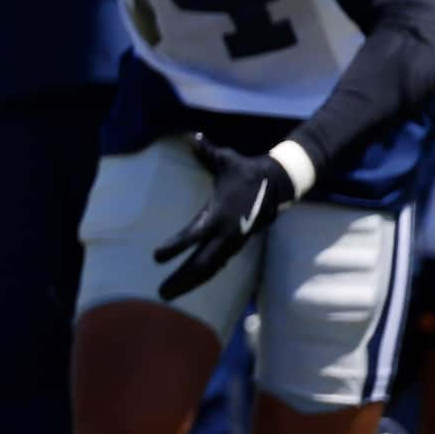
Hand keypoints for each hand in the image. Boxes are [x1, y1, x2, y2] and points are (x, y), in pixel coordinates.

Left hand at [153, 135, 293, 300]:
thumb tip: (193, 138)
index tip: (156, 257)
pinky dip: (203, 277)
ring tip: (169, 295)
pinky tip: (189, 286)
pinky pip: (218, 265)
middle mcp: (225, 233)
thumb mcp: (226, 160)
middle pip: (201, 263)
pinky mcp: (236, 245)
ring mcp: (232, 242)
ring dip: (190, 282)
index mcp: (219, 214)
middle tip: (160, 294)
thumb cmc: (246, 170)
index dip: (176, 246)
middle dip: (181, 278)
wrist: (278, 184)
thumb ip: (208, 152)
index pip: (193, 234)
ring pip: (210, 269)